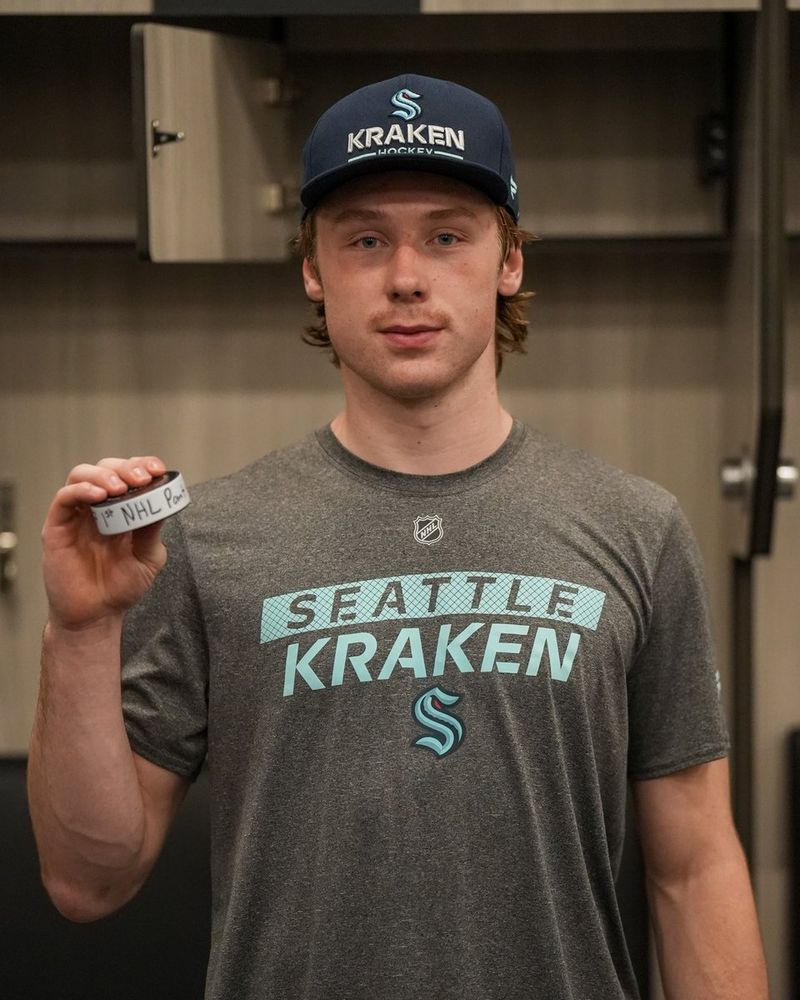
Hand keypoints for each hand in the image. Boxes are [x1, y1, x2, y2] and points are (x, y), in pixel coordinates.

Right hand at [42, 456, 169, 630]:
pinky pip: (64, 498)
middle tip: (142, 479)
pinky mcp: (58, 527)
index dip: (144, 465)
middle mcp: (99, 507)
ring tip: (119, 487)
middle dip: (127, 468)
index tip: (158, 470)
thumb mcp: (148, 557)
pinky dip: (81, 490)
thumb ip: (153, 531)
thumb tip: (161, 503)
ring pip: (82, 475)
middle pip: (106, 468)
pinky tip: (99, 495)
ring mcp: (77, 515)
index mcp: (122, 509)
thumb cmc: (121, 586)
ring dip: (103, 474)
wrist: (97, 614)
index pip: (130, 474)